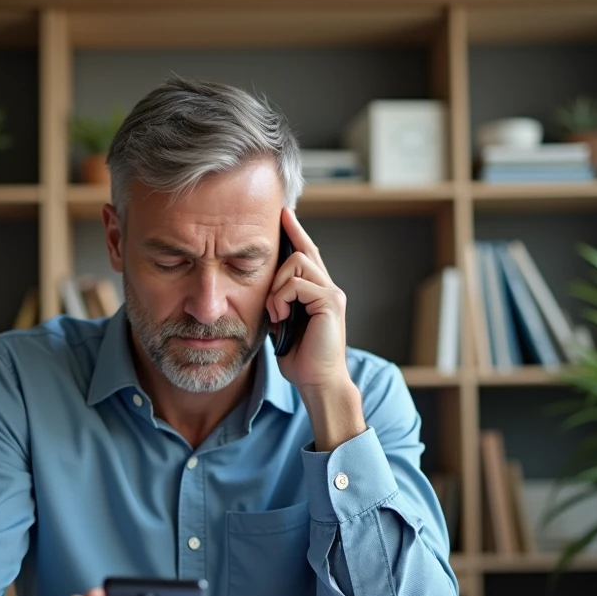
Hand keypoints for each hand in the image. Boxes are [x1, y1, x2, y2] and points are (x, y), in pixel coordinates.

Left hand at [268, 207, 350, 391]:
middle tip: (274, 298)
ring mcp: (332, 293)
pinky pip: (297, 283)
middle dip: (279, 266)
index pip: (308, 253)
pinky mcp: (331, 301)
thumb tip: (265, 289)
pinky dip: (282, 299)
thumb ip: (278, 302)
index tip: (284, 213)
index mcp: (318, 292)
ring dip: (277, 287)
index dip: (296, 231)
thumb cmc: (301, 360)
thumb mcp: (282, 325)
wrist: (317, 382)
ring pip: (297, 262)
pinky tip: (281, 317)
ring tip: (277, 314)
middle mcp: (329, 288)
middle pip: (301, 252)